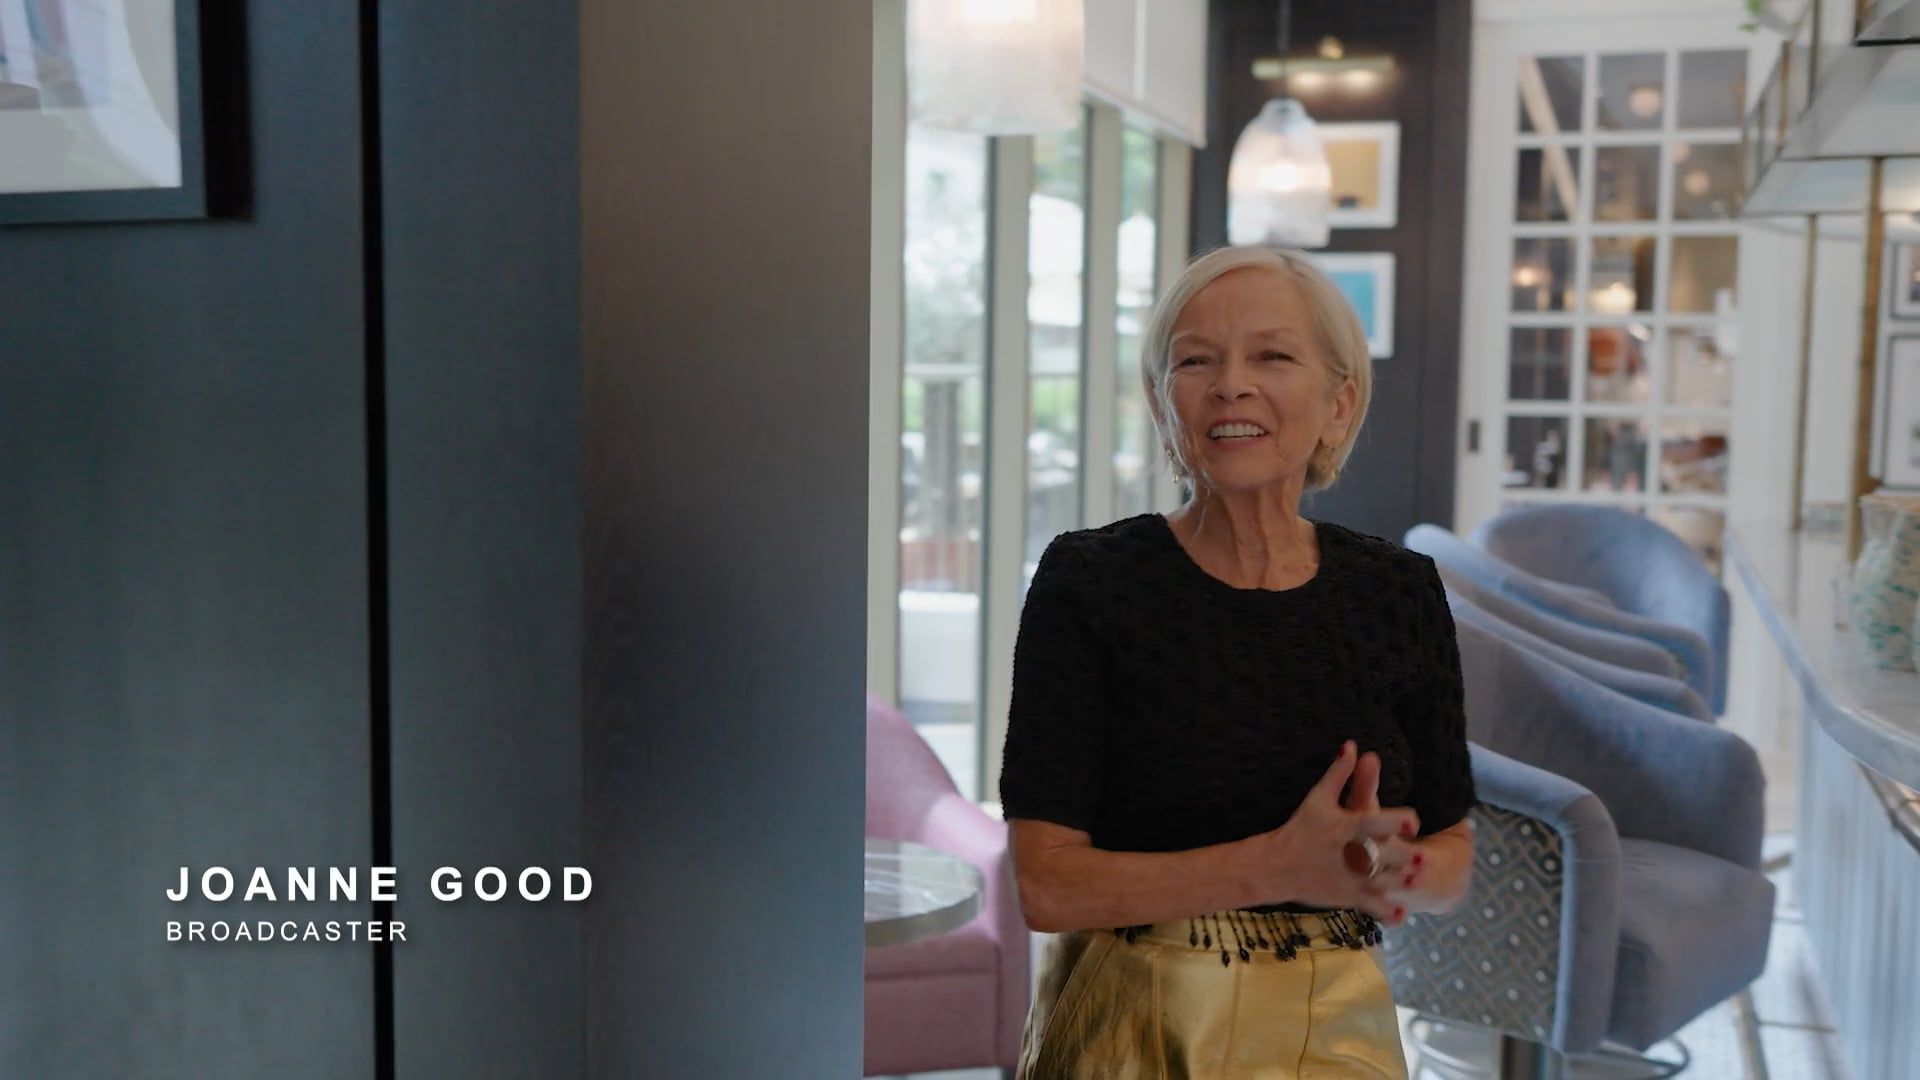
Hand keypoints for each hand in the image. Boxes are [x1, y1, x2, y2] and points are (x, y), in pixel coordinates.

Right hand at [1251, 741, 1419, 924]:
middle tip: (1423, 858)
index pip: (1370, 822)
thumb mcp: (1318, 798)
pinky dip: (1385, 911)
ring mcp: (1348, 879)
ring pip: (1379, 883)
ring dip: (1399, 883)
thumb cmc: (1301, 828)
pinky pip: (1370, 907)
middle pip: (1379, 856)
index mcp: (1343, 828)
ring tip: (1418, 882)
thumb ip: (1338, 773)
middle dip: (1401, 858)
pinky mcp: (1347, 897)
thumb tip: (1352, 745)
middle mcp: (1347, 854)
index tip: (1413, 820)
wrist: (1276, 866)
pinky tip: (1402, 912)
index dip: (1392, 821)